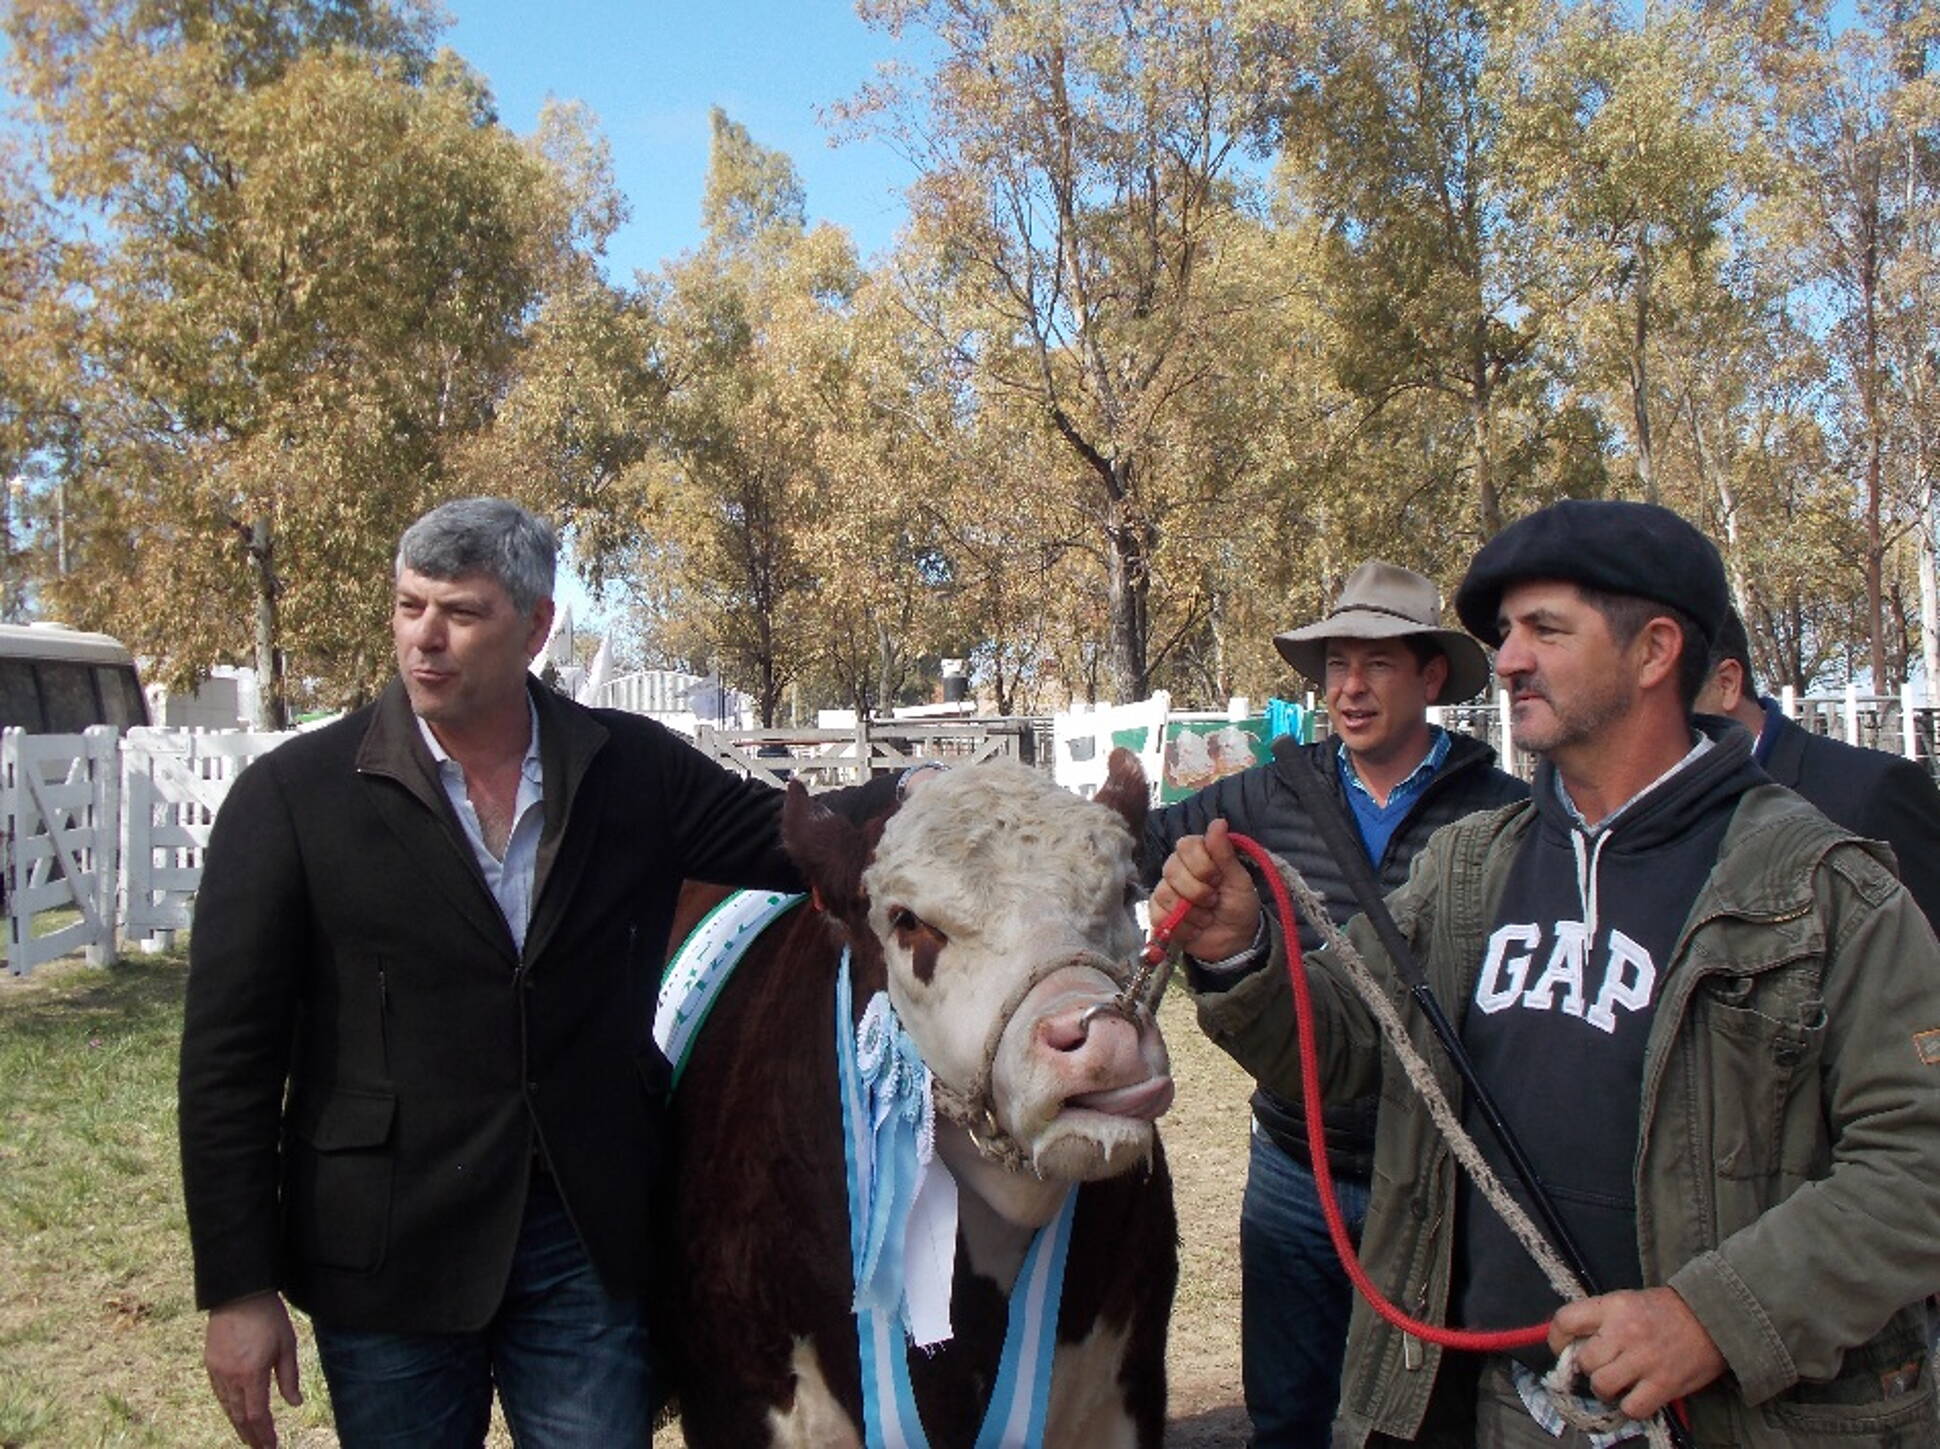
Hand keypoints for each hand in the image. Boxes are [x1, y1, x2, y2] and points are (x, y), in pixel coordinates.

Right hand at [205, 1292, 301, 1447]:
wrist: (239, 1294)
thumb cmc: (268, 1317)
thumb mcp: (287, 1345)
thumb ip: (289, 1377)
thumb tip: (294, 1404)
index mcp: (252, 1374)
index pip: (257, 1415)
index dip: (264, 1434)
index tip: (271, 1447)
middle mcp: (231, 1378)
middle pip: (240, 1416)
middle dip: (252, 1436)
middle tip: (262, 1448)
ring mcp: (217, 1372)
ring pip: (227, 1408)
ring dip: (238, 1425)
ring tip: (250, 1437)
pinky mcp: (210, 1364)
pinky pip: (219, 1394)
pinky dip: (228, 1408)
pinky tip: (235, 1414)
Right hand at [1152, 819, 1261, 962]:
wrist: (1235, 941)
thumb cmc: (1239, 906)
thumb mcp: (1239, 880)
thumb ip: (1225, 853)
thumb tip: (1219, 821)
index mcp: (1197, 855)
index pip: (1185, 845)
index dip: (1202, 865)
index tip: (1218, 879)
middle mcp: (1178, 869)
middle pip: (1172, 869)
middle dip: (1197, 891)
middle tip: (1214, 900)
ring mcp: (1166, 891)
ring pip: (1165, 893)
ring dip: (1192, 911)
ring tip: (1207, 917)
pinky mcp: (1158, 914)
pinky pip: (1158, 915)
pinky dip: (1182, 926)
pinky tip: (1195, 928)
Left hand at [1548, 1286, 1725, 1419]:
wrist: (1714, 1317)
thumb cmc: (1667, 1310)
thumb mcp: (1628, 1301)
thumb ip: (1601, 1318)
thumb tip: (1573, 1343)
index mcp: (1613, 1306)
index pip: (1565, 1321)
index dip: (1557, 1340)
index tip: (1563, 1349)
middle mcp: (1624, 1332)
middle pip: (1583, 1361)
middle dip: (1587, 1367)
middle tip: (1601, 1366)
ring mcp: (1644, 1360)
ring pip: (1601, 1385)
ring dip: (1605, 1389)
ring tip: (1617, 1383)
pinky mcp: (1663, 1384)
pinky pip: (1631, 1407)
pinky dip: (1630, 1407)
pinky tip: (1637, 1396)